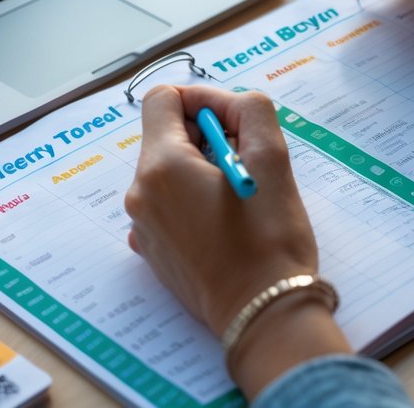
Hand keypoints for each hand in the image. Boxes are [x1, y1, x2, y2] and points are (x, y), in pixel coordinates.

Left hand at [126, 85, 349, 397]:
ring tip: (240, 195)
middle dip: (205, 136)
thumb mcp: (272, 160)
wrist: (262, 315)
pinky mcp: (152, 250)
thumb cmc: (269, 240)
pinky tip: (224, 221)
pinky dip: (192, 199)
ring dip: (201, 168)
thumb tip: (231, 103)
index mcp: (161, 166)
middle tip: (247, 160)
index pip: (161, 98)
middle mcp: (140, 192)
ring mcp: (142, 224)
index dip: (200, 99)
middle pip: (165, 135)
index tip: (233, 123)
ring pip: (168, 170)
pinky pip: (167, 204)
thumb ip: (251, 111)